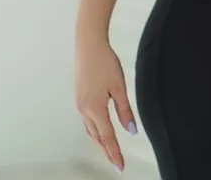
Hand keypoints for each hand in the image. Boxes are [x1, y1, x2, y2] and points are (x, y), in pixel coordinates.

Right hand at [75, 36, 136, 172]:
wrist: (89, 45)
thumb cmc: (105, 63)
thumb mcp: (119, 87)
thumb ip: (125, 110)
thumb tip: (131, 130)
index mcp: (94, 108)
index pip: (107, 137)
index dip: (114, 152)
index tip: (120, 166)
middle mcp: (84, 109)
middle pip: (96, 137)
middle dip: (107, 151)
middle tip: (116, 163)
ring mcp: (79, 104)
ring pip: (90, 130)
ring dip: (99, 142)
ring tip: (109, 151)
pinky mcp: (79, 98)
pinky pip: (87, 121)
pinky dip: (94, 130)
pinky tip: (99, 131)